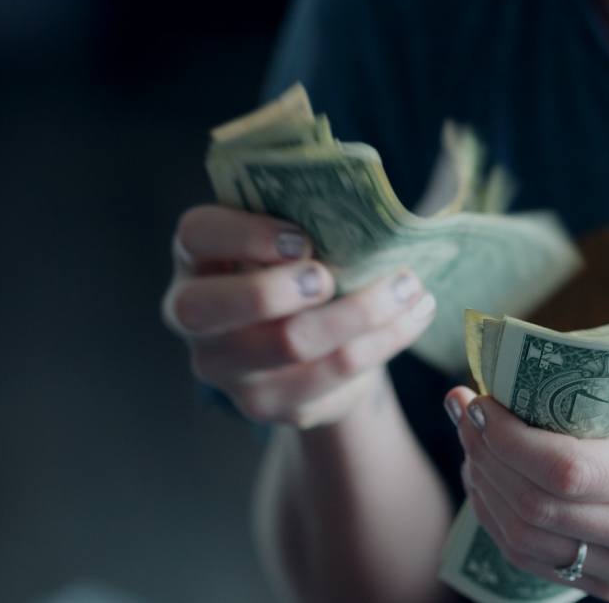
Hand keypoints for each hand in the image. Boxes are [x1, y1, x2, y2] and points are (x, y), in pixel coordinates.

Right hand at [162, 205, 436, 426]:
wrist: (310, 346)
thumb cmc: (298, 270)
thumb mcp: (290, 239)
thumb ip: (304, 218)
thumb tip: (364, 204)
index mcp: (196, 258)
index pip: (196, 235)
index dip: (244, 234)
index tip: (302, 238)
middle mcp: (194, 317)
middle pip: (214, 308)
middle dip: (278, 288)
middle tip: (331, 277)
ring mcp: (227, 369)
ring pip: (289, 343)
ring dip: (360, 312)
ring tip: (409, 286)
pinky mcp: (270, 404)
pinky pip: (333, 374)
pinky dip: (384, 340)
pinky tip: (414, 315)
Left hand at [446, 381, 608, 600]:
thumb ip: (604, 387)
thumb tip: (511, 368)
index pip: (567, 470)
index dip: (507, 438)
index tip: (479, 400)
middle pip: (538, 508)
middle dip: (485, 455)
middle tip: (464, 410)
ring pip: (527, 541)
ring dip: (484, 487)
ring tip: (471, 441)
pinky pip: (537, 561)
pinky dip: (500, 519)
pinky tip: (489, 479)